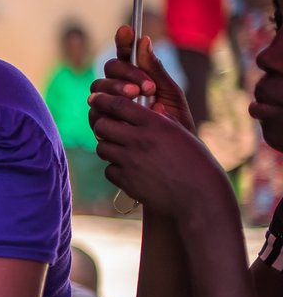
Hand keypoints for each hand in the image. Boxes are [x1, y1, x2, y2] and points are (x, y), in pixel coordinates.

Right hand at [89, 25, 194, 133]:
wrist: (173, 157)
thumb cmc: (175, 124)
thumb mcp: (170, 94)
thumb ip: (156, 70)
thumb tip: (144, 40)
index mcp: (135, 78)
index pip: (124, 55)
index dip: (123, 41)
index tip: (127, 29)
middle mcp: (116, 90)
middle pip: (109, 70)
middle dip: (125, 74)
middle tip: (146, 86)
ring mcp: (106, 106)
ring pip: (98, 89)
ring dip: (115, 89)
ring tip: (136, 97)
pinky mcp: (101, 125)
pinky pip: (95, 112)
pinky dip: (109, 109)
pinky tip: (124, 115)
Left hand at [89, 91, 225, 214]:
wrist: (200, 198)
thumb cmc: (197, 164)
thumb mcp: (183, 135)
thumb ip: (164, 121)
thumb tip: (153, 107)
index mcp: (156, 125)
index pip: (118, 105)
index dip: (103, 100)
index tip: (96, 98)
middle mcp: (140, 141)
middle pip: (102, 126)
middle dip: (102, 126)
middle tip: (108, 129)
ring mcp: (131, 162)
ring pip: (102, 148)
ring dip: (108, 148)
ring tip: (121, 151)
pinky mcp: (127, 181)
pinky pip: (109, 170)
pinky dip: (115, 170)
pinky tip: (129, 171)